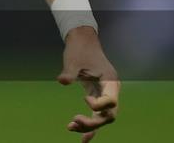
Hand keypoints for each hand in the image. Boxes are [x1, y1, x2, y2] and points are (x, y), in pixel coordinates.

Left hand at [58, 27, 119, 141]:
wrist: (81, 39)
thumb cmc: (79, 48)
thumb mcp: (73, 59)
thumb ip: (69, 71)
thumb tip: (62, 81)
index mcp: (110, 80)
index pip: (111, 101)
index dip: (99, 106)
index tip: (84, 99)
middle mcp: (111, 89)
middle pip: (109, 114)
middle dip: (93, 122)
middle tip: (73, 122)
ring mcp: (105, 93)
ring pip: (103, 117)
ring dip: (90, 126)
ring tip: (70, 128)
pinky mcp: (97, 95)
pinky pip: (96, 114)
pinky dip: (90, 125)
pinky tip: (81, 136)